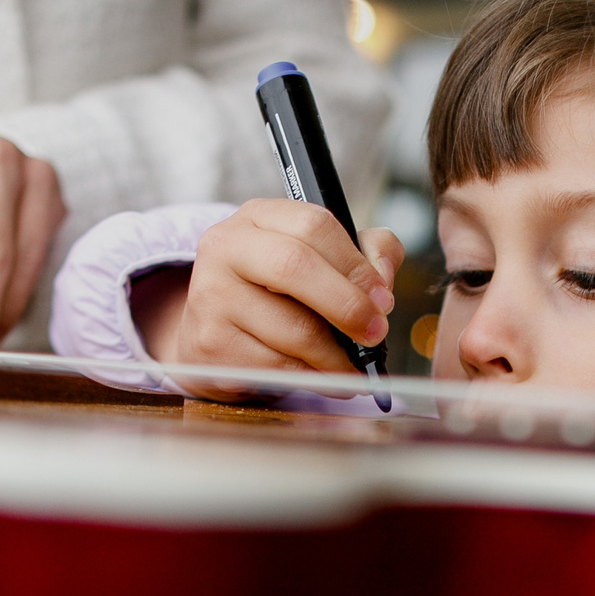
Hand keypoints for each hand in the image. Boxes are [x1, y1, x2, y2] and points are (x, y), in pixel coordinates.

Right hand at [136, 199, 396, 401]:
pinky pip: (277, 367)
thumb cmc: (280, 293)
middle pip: (294, 267)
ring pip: (292, 329)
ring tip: (352, 364)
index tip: (382, 297)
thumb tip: (382, 282)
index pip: (314, 225)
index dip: (356, 264)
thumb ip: (366, 254)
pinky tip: (323, 377)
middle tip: (375, 333)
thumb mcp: (320, 258)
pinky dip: (311, 378)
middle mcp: (225, 248)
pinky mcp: (211, 344)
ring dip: (335, 355)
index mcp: (258, 217)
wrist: (218, 333)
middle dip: (347, 305)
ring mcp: (212, 297)